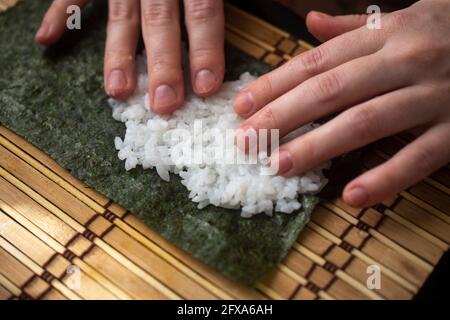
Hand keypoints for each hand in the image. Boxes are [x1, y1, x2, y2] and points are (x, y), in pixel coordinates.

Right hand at [35, 0, 224, 113]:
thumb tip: (277, 2)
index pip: (202, 12)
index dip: (205, 49)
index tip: (206, 86)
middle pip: (159, 21)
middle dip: (162, 63)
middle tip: (164, 102)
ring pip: (121, 14)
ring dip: (118, 54)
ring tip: (117, 91)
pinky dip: (62, 12)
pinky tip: (48, 39)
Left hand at [234, 0, 449, 207]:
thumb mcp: (406, 17)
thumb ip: (356, 26)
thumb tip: (309, 24)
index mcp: (387, 34)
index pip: (317, 61)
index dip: (276, 84)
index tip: (241, 107)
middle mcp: (405, 60)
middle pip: (331, 90)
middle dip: (283, 116)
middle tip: (246, 141)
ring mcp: (434, 95)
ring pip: (366, 122)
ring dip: (319, 146)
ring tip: (280, 166)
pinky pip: (420, 157)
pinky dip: (386, 178)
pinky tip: (352, 196)